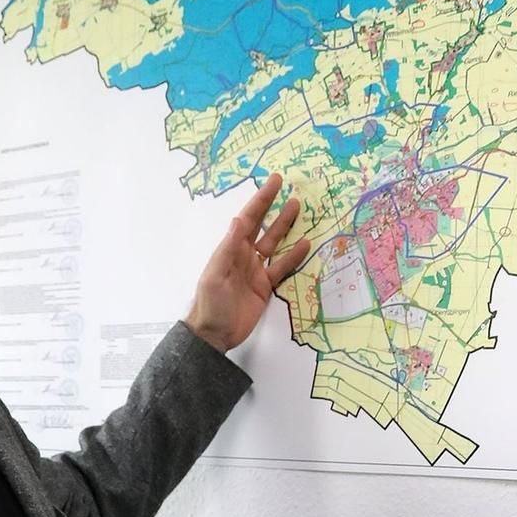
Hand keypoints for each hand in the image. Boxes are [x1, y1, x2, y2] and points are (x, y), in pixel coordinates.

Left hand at [184, 173, 310, 352]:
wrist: (214, 334)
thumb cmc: (210, 303)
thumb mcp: (216, 274)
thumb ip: (228, 248)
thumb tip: (238, 221)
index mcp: (231, 249)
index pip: (248, 219)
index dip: (261, 200)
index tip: (274, 182)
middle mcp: (244, 255)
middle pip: (262, 226)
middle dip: (273, 206)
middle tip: (289, 188)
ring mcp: (255, 271)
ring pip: (274, 243)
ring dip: (285, 226)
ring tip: (298, 207)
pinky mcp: (265, 287)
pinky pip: (282, 268)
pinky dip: (294, 257)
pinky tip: (306, 245)